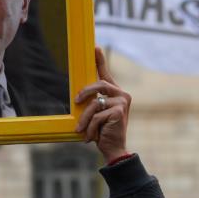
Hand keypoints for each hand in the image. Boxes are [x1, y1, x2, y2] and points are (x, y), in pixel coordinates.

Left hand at [75, 48, 131, 162]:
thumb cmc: (103, 132)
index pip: (106, 74)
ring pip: (94, 104)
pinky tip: (92, 137)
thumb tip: (79, 95)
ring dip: (84, 119)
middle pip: (99, 84)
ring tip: (81, 130)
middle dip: (84, 93)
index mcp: (116, 93)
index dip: (100, 60)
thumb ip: (92, 102)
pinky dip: (90, 128)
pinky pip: (96, 115)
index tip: (94, 47)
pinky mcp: (119, 111)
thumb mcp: (96, 114)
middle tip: (76, 101)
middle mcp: (122, 95)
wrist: (114, 149)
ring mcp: (122, 102)